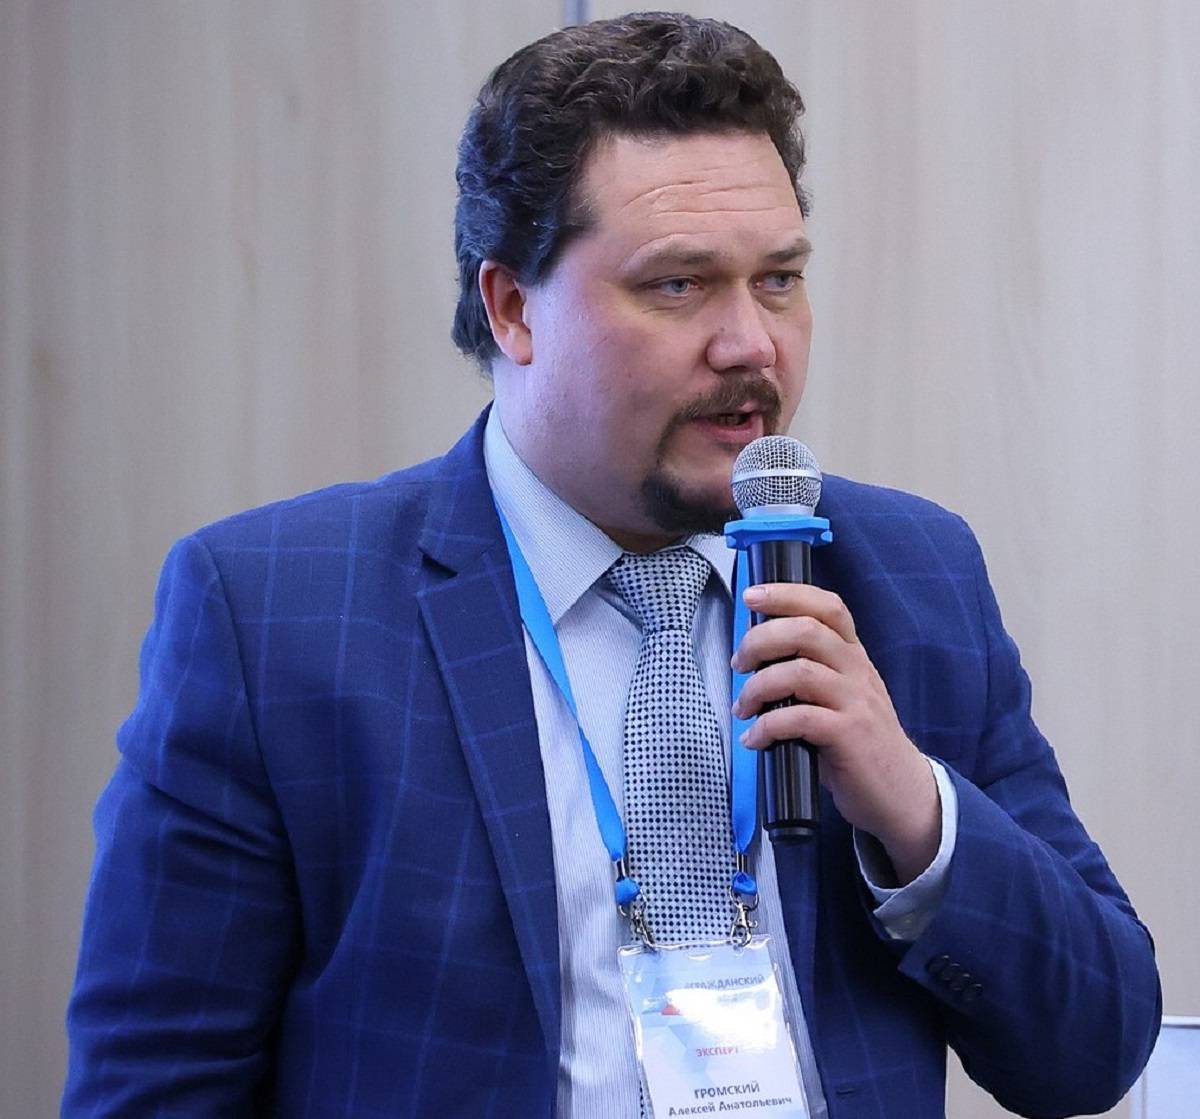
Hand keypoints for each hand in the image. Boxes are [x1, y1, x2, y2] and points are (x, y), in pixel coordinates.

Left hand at [731, 583, 939, 884]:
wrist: (903, 795)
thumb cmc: (859, 744)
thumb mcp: (840, 698)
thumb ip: (809, 674)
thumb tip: (755, 658)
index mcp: (853, 656)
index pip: (827, 606)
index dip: (787, 594)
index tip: (752, 596)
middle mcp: (858, 671)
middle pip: (806, 631)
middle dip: (761, 640)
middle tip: (739, 663)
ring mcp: (857, 702)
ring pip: (800, 672)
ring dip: (759, 686)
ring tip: (743, 707)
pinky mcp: (851, 736)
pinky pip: (800, 719)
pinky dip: (767, 727)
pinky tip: (755, 740)